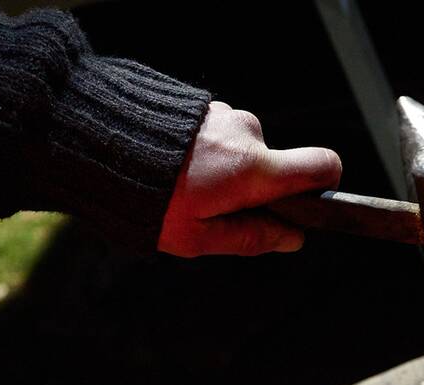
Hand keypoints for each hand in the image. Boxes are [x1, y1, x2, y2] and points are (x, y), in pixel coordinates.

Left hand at [159, 101, 342, 256]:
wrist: (98, 145)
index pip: (322, 165)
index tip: (304, 204)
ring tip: (182, 187)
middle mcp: (248, 134)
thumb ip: (252, 238)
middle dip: (252, 188)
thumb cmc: (148, 200)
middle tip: (209, 209)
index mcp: (255, 170)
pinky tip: (173, 167)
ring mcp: (224, 115)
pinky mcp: (202, 106)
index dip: (325, 185)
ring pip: (243, 149)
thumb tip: (291, 239)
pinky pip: (219, 134)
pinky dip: (205, 152)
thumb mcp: (199, 239)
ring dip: (223, 170)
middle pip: (275, 164)